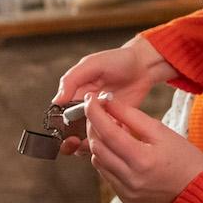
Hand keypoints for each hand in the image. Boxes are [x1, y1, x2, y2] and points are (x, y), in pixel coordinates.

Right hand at [53, 37, 174, 154]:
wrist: (144, 66)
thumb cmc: (118, 60)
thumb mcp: (92, 64)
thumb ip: (72, 80)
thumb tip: (57, 100)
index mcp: (76, 93)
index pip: (62, 114)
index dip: (61, 126)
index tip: (65, 133)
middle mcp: (87, 107)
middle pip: (73, 129)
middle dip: (73, 138)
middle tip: (76, 142)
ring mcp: (102, 116)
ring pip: (89, 135)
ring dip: (90, 141)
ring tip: (94, 140)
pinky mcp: (116, 122)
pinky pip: (107, 136)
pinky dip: (107, 141)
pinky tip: (109, 141)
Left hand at [85, 94, 202, 202]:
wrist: (196, 186)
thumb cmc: (182, 156)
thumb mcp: (159, 130)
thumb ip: (131, 115)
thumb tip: (107, 102)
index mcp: (142, 159)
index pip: (108, 132)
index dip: (95, 113)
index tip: (90, 100)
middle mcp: (130, 178)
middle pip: (97, 147)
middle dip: (94, 125)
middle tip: (98, 111)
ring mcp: (125, 190)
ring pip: (97, 160)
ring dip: (99, 142)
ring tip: (111, 130)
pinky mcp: (124, 196)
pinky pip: (105, 173)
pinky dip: (106, 157)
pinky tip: (117, 148)